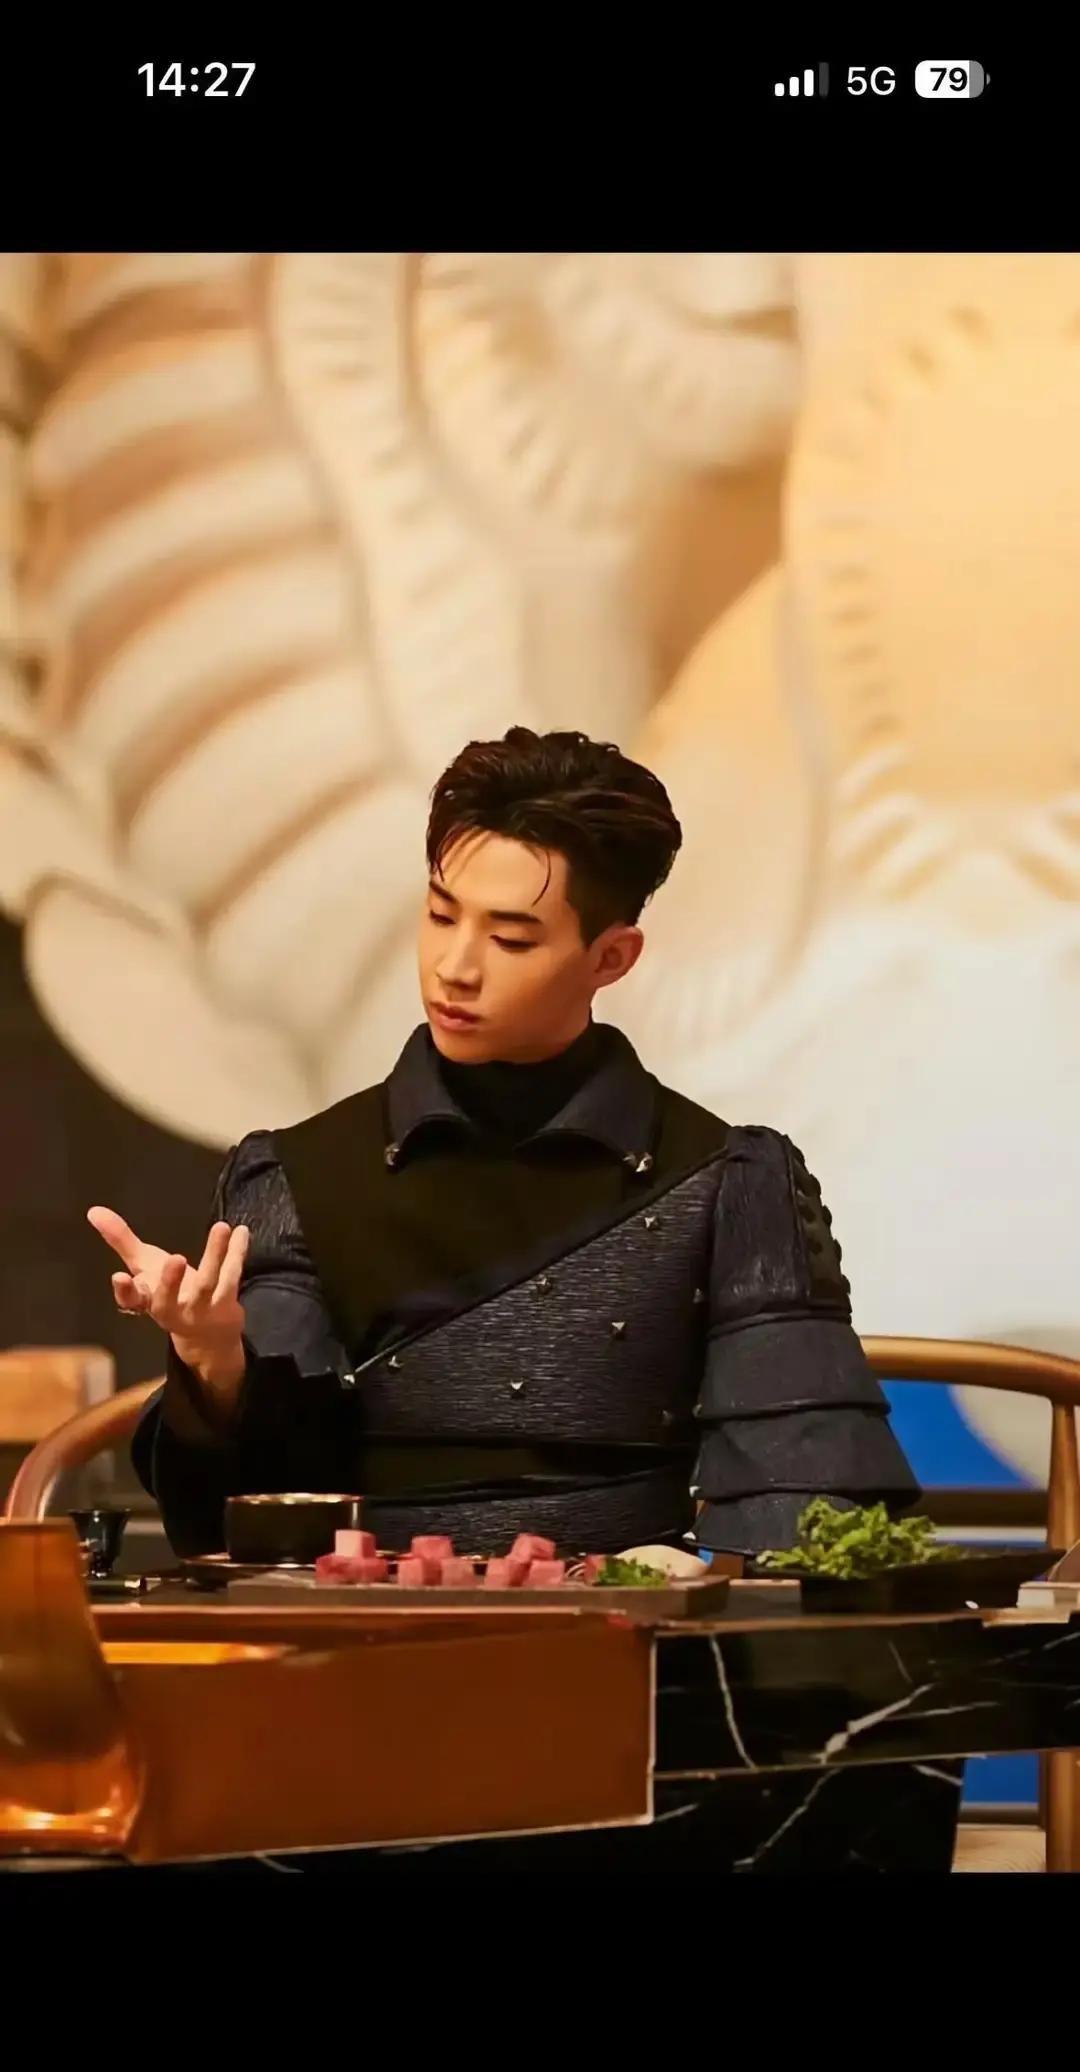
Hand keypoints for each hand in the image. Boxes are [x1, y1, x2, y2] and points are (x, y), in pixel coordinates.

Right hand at [86, 1206, 248, 1377]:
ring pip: (207, 1282)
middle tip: (174, 1258)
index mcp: (147, 1301)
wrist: (205, 1337)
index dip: (125, 1291)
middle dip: (170, 1280)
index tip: (119, 1277)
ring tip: (221, 1227)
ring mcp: (200, 1310)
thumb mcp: (144, 1267)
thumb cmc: (168, 1293)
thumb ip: (121, 1240)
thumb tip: (94, 1210)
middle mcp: (172, 1310)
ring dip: (214, 1255)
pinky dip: (237, 1252)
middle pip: (169, 1299)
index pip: (131, 1300)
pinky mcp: (225, 1305)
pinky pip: (232, 1276)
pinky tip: (241, 1231)